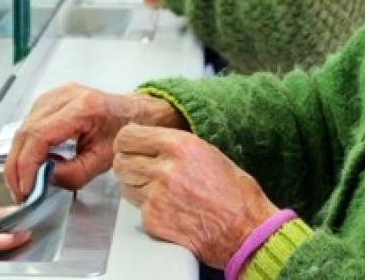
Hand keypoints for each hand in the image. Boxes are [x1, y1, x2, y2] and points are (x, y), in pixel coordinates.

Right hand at [3, 84, 181, 202]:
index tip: (26, 189)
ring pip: (23, 128)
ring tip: (24, 182)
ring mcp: (56, 94)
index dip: (27, 164)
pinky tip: (31, 164)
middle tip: (20, 192)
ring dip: (18, 158)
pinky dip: (25, 147)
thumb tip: (43, 180)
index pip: (41, 135)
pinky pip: (28, 124)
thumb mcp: (103, 160)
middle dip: (17, 167)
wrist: (134, 111)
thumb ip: (73, 174)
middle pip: (26, 131)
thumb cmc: (124, 132)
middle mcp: (66, 95)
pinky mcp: (50, 98)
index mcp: (84, 107)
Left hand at [113, 125, 277, 268]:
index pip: (128, 136)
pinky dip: (148, 207)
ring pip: (125, 185)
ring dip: (136, 185)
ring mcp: (156, 196)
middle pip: (121, 161)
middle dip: (128, 163)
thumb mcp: (206, 151)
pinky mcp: (153, 220)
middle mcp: (164, 168)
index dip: (126, 142)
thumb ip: (174, 145)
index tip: (129, 146)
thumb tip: (149, 141)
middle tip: (140, 167)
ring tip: (159, 188)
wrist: (243, 227)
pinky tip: (169, 207)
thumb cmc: (232, 190)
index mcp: (179, 145)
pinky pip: (137, 208)